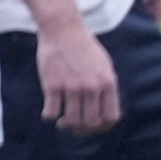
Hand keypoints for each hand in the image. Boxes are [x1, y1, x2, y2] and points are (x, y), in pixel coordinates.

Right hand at [37, 17, 119, 134]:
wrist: (63, 30)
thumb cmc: (85, 48)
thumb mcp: (105, 66)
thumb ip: (107, 87)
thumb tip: (107, 109)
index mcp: (108, 83)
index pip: (111, 117)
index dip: (102, 127)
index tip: (93, 126)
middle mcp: (92, 87)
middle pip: (91, 123)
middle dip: (84, 130)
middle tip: (75, 126)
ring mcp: (73, 87)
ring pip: (72, 121)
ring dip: (67, 126)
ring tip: (63, 122)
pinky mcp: (53, 85)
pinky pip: (51, 112)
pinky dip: (50, 116)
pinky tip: (49, 112)